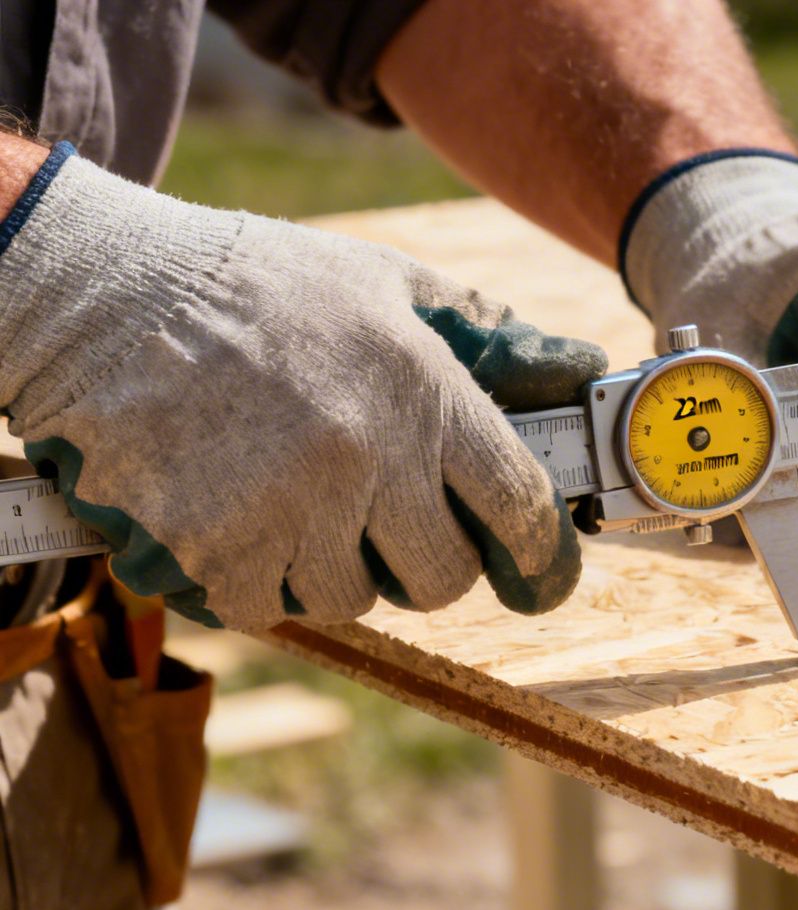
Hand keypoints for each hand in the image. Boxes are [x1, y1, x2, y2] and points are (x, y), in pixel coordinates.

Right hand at [0, 146, 605, 628]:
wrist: (101, 291)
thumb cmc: (250, 282)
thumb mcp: (382, 281)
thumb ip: (478, 330)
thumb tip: (564, 364)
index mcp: (425, 394)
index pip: (521, 506)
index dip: (541, 554)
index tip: (541, 576)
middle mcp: (368, 458)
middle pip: (443, 576)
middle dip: (426, 563)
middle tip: (388, 528)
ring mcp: (289, 509)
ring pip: (354, 598)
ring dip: (336, 568)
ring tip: (297, 504)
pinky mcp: (215, 547)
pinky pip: (270, 608)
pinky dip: (261, 582)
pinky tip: (242, 524)